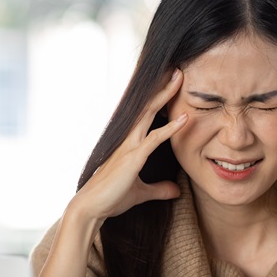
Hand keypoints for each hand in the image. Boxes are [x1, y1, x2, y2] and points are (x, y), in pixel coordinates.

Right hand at [70, 69, 187, 227]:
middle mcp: (129, 139)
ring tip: (179, 77)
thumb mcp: (142, 193)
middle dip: (162, 86)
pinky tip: (185, 118)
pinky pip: (154, 139)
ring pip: (149, 113)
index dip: (158, 98)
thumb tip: (177, 191)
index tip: (170, 82)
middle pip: (147, 105)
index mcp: (129, 143)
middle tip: (177, 68)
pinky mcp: (133, 159)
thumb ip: (159, 188)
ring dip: (165, 95)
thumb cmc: (111, 198)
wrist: (92, 208)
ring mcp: (130, 147)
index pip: (146, 114)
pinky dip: (171, 128)